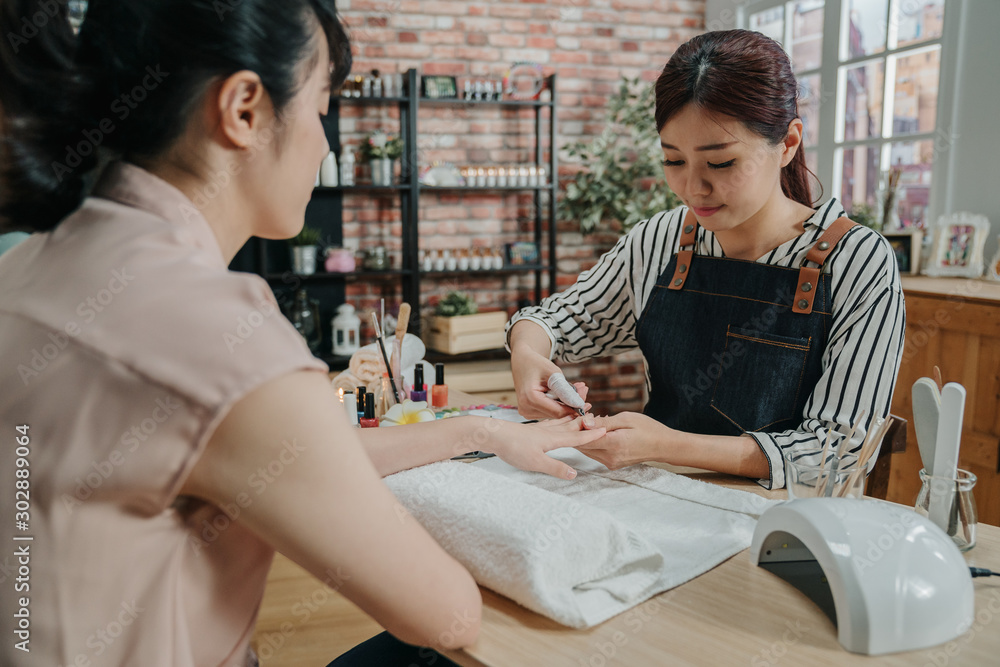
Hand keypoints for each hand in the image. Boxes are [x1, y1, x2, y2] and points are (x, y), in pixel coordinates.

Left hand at [487, 416, 605, 479]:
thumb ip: (555, 468)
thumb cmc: (513, 448)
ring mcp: (537, 429)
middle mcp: (547, 432)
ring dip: (571, 420)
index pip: (576, 438)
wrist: (491, 434)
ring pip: (559, 423)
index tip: (605, 431)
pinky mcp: (529, 430)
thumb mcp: (536, 462)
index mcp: (552, 439)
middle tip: (597, 415)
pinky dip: (556, 421)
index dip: (591, 436)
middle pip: (570, 427)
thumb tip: (574, 474)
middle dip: (584, 423)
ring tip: (579, 415)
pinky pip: (549, 424)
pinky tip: (553, 422)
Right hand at [510, 346, 590, 418]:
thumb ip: (565, 389)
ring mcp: (527, 412)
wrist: (522, 361)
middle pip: (557, 413)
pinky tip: (566, 392)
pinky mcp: (530, 412)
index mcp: (530, 399)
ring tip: (577, 387)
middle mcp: (526, 409)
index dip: (574, 408)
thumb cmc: (536, 364)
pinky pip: (550, 411)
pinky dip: (560, 402)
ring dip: (567, 402)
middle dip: (572, 403)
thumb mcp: (553, 373)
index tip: (587, 403)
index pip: (558, 411)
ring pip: (555, 413)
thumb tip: (579, 404)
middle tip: (584, 390)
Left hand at [576, 412, 674, 469]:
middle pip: (582, 445)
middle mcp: (610, 457)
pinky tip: (599, 432)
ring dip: (585, 437)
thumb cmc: (648, 429)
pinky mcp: (612, 464)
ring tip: (590, 422)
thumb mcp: (626, 419)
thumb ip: (604, 422)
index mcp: (614, 444)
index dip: (577, 426)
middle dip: (578, 431)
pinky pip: (595, 453)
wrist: (663, 446)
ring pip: (587, 450)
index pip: (584, 438)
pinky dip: (593, 442)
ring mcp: (611, 463)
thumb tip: (584, 422)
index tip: (577, 414)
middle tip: (581, 416)